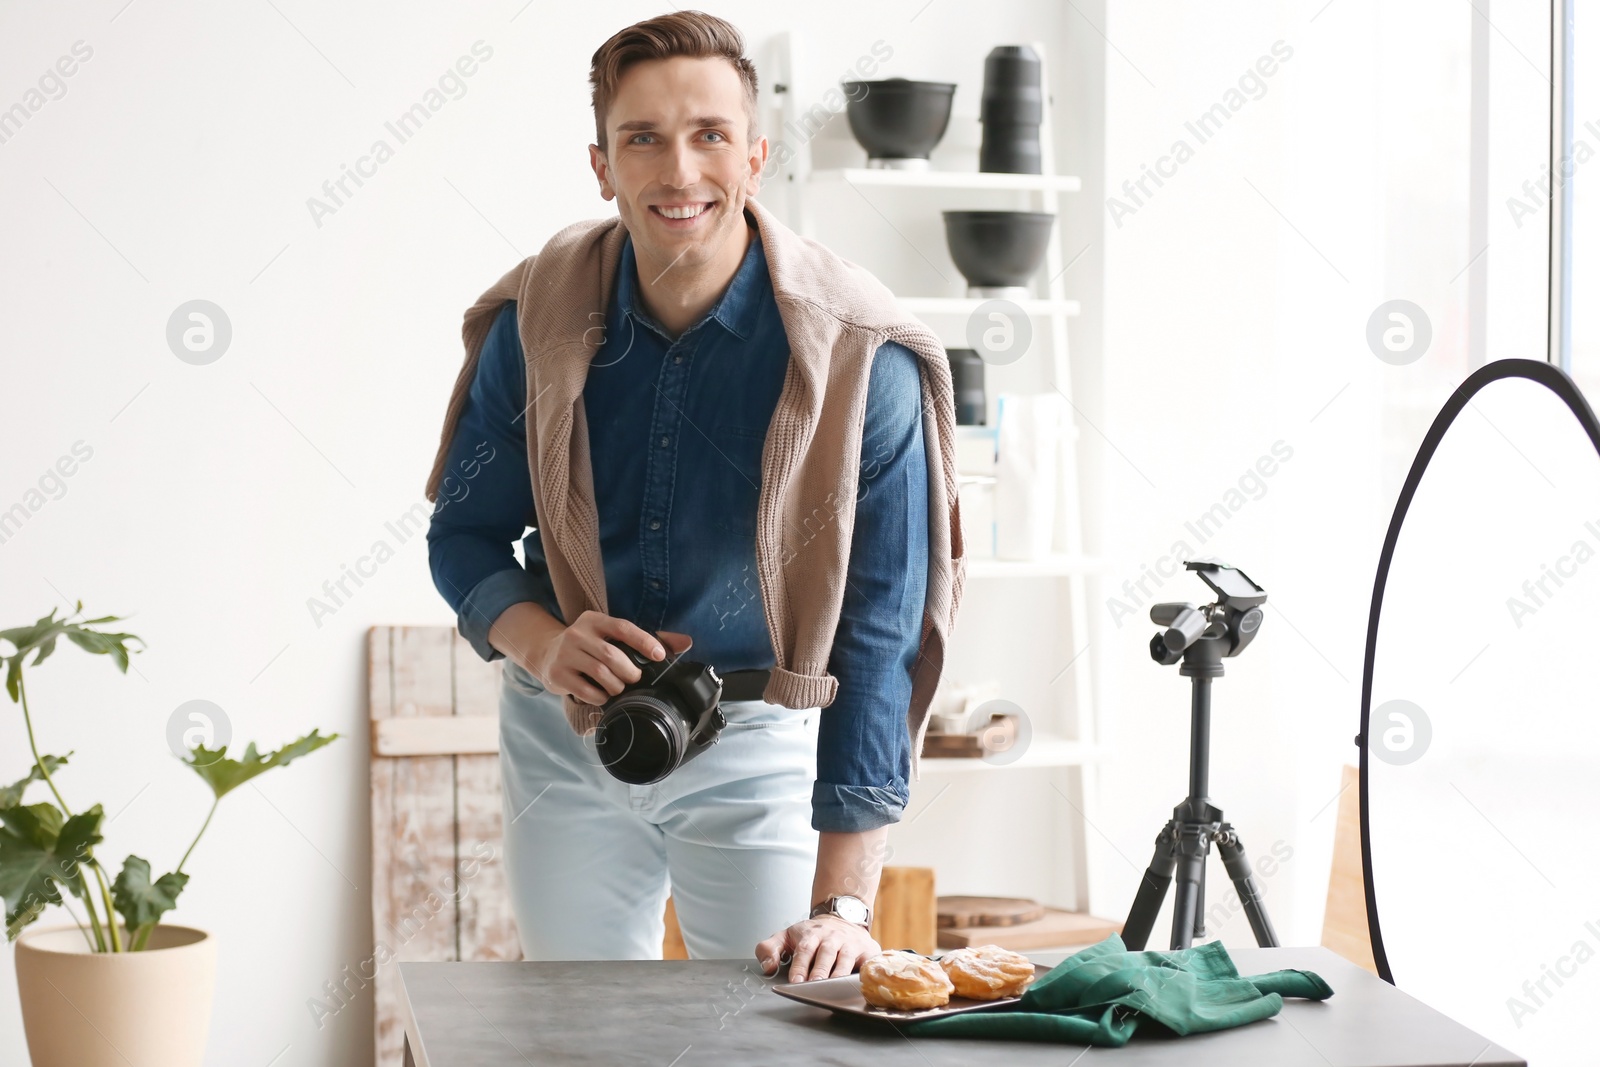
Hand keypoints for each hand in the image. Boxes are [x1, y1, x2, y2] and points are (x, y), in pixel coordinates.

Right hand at [529, 610, 691, 703]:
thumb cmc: (590, 645)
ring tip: (619, 688)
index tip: (660, 655)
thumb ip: (648, 638)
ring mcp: (565, 654)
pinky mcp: (558, 674)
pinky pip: (587, 691)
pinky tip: (602, 695)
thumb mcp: (612, 636)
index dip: (644, 641)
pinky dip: (601, 697)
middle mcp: (577, 634)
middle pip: (612, 656)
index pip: (623, 628)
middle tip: (634, 679)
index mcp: (594, 620)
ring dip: (617, 686)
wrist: (547, 653)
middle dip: (630, 672)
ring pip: (600, 674)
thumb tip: (687, 642)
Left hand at [755, 915, 881, 982]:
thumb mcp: (786, 936)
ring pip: (846, 958)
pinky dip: (865, 971)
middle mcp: (832, 936)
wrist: (843, 916)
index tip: (795, 981)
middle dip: (820, 971)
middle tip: (813, 986)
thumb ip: (769, 949)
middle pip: (826, 953)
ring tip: (832, 989)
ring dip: (839, 974)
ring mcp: (851, 943)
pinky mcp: (867, 950)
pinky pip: (868, 962)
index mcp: (811, 933)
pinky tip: (859, 983)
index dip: (800, 965)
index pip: (804, 949)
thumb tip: (768, 967)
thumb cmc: (813, 933)